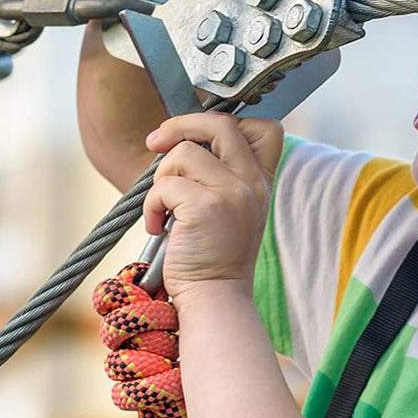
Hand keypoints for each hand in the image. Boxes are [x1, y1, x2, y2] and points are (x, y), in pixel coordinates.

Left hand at [142, 114, 283, 302]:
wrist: (215, 296)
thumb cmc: (213, 254)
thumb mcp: (232, 209)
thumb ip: (221, 174)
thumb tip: (180, 139)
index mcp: (261, 181)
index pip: (266, 128)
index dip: (230, 121)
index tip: (200, 138)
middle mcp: (252, 183)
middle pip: (221, 124)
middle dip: (180, 126)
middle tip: (157, 143)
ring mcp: (232, 193)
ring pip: (183, 153)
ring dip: (161, 178)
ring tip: (164, 208)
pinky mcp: (205, 207)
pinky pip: (163, 184)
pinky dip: (151, 205)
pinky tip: (157, 226)